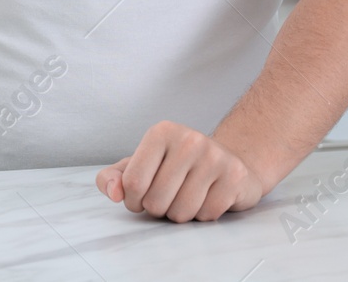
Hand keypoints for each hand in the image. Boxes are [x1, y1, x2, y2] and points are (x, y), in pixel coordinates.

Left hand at [95, 121, 267, 222]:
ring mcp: (214, 157)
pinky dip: (203, 215)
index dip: (133, 200)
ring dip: (180, 214)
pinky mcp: (234, 176)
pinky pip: (206, 215)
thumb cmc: (176, 166)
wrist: (228, 161)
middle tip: (168, 196)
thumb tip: (113, 193)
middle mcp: (189, 140)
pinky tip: (208, 197)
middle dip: (158, 209)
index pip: (132, 182)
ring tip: (188, 196)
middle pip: (156, 201)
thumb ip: (114, 178)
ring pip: (181, 213)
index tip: (141, 196)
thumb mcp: (140, 165)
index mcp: (161, 132)